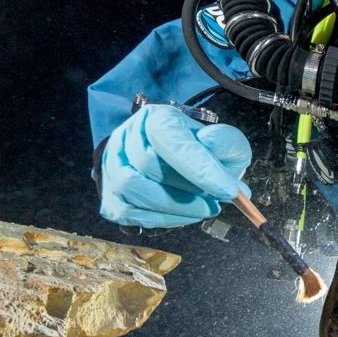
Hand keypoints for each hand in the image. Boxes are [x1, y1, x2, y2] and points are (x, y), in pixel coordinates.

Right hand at [99, 104, 251, 227]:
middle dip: (188, 189)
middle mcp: (128, 136)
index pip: (170, 139)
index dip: (199, 167)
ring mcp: (113, 165)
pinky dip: (161, 218)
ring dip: (175, 207)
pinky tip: (183, 215)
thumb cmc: (204, 153)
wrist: (180, 166)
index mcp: (157, 118)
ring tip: (204, 209)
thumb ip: (225, 141)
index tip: (228, 191)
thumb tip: (212, 145)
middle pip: (147, 165)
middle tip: (217, 202)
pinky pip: (127, 211)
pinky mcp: (110, 194)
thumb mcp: (225, 141)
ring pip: (132, 189)